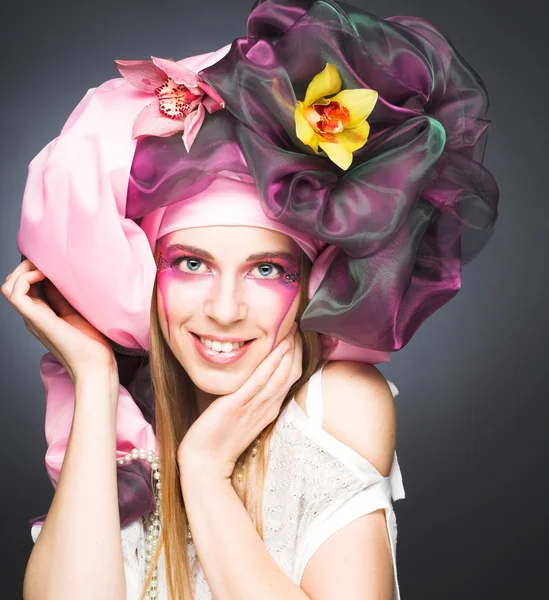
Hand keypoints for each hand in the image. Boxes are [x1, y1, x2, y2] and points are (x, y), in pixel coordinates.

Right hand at [2, 259, 117, 383]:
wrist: (96, 366)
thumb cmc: (94, 344)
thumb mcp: (81, 312)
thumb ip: (70, 298)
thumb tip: (68, 277)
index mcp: (44, 314)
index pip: (28, 286)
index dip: (36, 268)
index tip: (52, 258)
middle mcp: (34, 316)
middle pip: (14, 284)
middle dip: (27, 266)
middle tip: (46, 258)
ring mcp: (32, 318)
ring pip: (9, 286)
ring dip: (23, 269)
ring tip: (42, 264)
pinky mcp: (35, 319)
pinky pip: (15, 293)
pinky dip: (25, 278)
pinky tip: (43, 273)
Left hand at [177, 322, 302, 479]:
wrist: (205, 463)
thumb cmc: (219, 440)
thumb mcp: (242, 417)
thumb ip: (251, 400)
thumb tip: (253, 379)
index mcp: (269, 410)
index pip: (290, 380)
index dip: (296, 357)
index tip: (296, 338)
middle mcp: (266, 408)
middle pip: (290, 375)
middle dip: (296, 349)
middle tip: (298, 327)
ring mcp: (254, 407)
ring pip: (280, 376)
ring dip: (288, 351)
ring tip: (293, 330)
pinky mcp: (237, 405)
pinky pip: (259, 381)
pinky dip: (271, 363)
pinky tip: (278, 346)